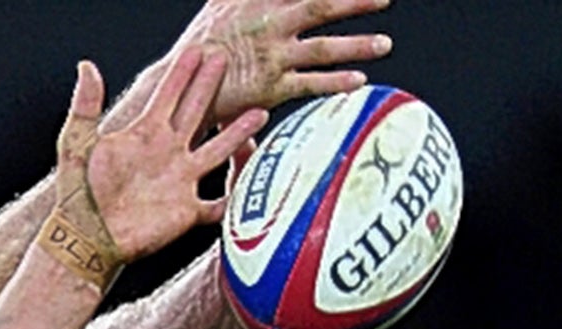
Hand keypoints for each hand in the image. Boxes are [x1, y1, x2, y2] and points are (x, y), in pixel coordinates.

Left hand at [63, 47, 266, 264]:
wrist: (86, 238)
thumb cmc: (76, 196)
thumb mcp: (77, 145)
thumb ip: (85, 107)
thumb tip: (87, 68)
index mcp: (143, 137)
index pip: (167, 96)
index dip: (181, 74)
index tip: (195, 51)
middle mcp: (166, 155)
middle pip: (196, 113)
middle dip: (209, 86)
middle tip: (223, 59)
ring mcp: (179, 182)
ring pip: (217, 151)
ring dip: (236, 133)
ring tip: (259, 113)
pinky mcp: (186, 212)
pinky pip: (218, 204)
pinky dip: (235, 197)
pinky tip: (251, 184)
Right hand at [177, 0, 392, 119]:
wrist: (177, 85)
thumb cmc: (200, 45)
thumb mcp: (221, 2)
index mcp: (259, 2)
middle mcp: (270, 25)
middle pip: (321, 7)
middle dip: (356, 1)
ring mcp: (271, 57)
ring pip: (322, 49)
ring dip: (356, 45)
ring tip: (384, 44)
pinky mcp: (269, 87)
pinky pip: (309, 83)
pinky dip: (334, 82)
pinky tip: (358, 81)